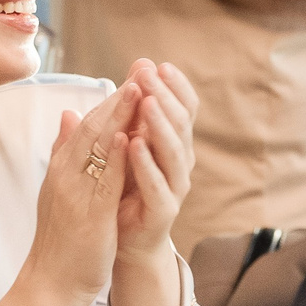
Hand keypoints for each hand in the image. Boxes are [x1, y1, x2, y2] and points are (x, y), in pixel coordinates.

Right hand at [0, 81, 141, 305]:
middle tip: (139, 72)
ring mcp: (75, 194)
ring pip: (97, 149)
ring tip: (139, 90)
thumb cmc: (59, 239)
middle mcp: (65, 175)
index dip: (109, 101)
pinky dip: (118, 158)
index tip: (131, 79)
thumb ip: (63, 152)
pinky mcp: (88, 215)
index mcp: (61, 169)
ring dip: (119, 118)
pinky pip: (104, 182)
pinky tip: (131, 138)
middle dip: (117, 99)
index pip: (85, 125)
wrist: (48, 282)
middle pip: (91, 128)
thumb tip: (67, 115)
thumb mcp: (59, 189)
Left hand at [113, 59, 195, 264]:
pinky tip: (134, 145)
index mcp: (171, 143)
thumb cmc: (125, 187)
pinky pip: (157, 185)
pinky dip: (146, 164)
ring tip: (147, 102)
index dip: (173, 86)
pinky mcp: (163, 211)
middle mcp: (179, 162)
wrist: (123, 240)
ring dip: (160, 125)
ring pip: (173, 152)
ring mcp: (174, 187)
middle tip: (149, 74)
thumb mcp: (125, 143)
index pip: (182, 108)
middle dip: (164, 96)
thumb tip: (136, 66)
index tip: (158, 65)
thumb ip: (129, 110)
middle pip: (179, 124)